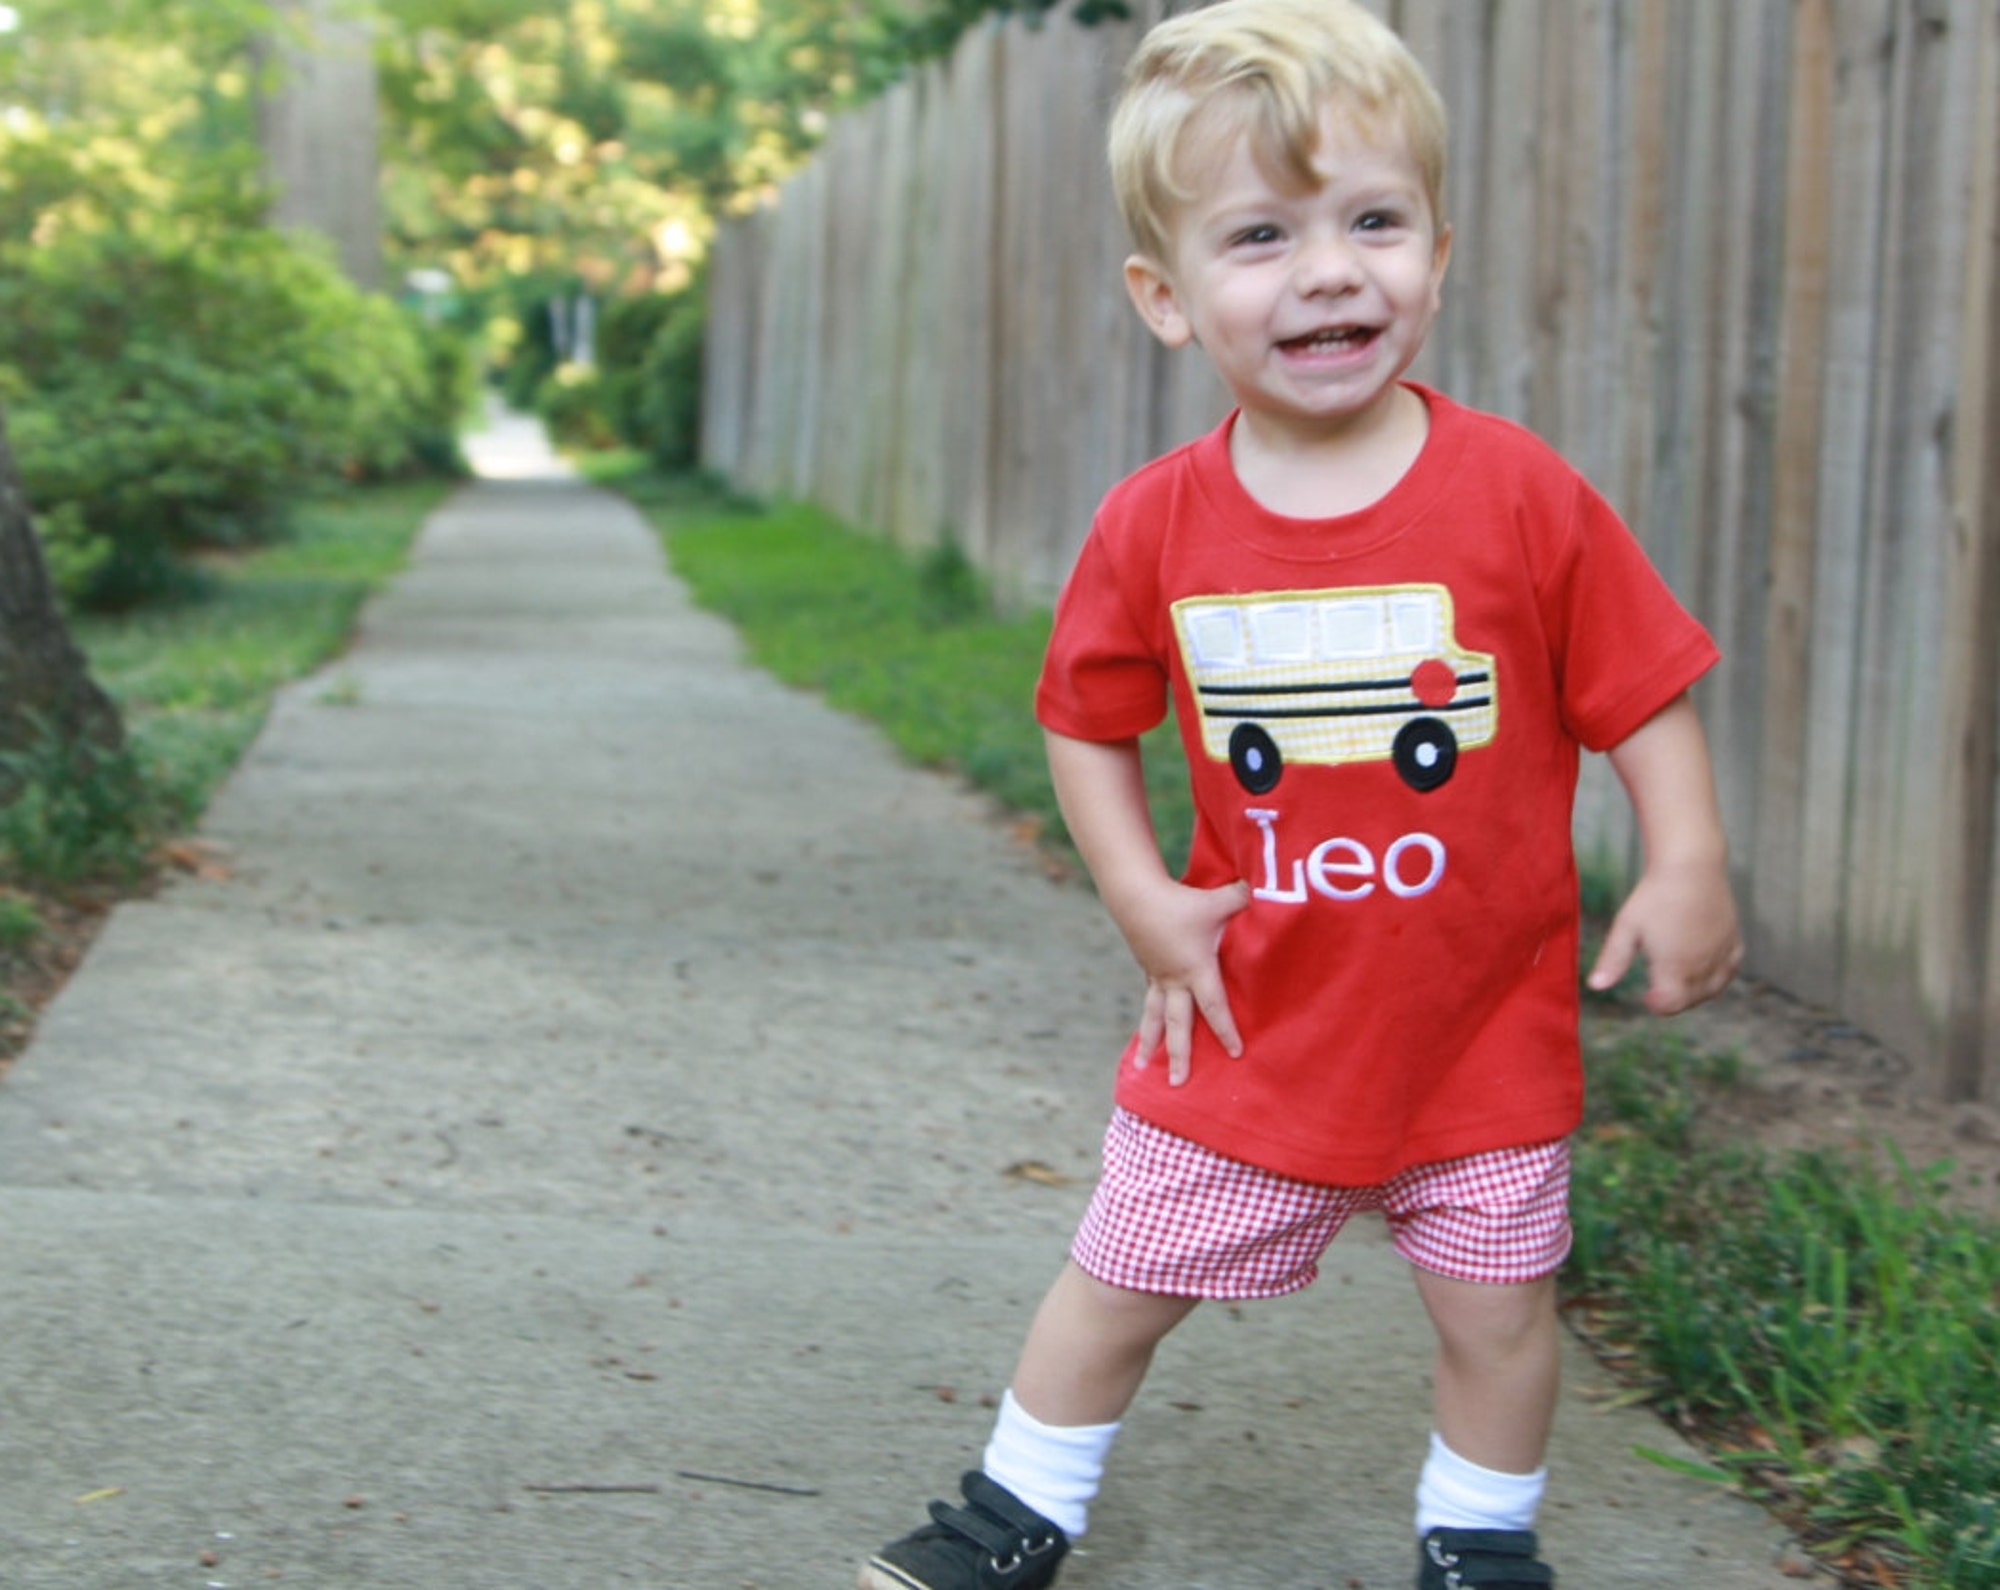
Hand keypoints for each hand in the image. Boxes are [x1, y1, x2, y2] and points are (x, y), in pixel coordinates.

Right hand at [1122, 877, 1250, 1084]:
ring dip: (1150, 1044)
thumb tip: (1269, 891)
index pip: (1214, 1007)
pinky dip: (1149, 1019)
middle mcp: (1174, 980)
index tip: (1235, 1054)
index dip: (1226, 1031)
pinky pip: (1150, 1000)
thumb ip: (1245, 899)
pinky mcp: (1147, 969)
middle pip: (1178, 1025)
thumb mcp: (1219, 901)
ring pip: (1155, 1017)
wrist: (1135, 896)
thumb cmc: (1181, 901)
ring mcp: (1157, 976)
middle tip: (1178, 1084)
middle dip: (1178, 1055)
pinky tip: (1149, 1032)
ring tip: (1142, 1068)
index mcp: (1195, 970)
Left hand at [1586, 858, 1741, 1014]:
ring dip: (1695, 992)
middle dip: (1674, 1000)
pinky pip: (1729, 971)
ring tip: (1677, 978)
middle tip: (1658, 987)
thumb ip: (1612, 960)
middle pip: (1690, 1001)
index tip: (1646, 995)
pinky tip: (1702, 968)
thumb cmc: (1653, 897)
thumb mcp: (1626, 927)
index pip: (1670, 1005)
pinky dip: (1718, 977)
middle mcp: (1701, 964)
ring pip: (1712, 989)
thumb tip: (1594, 986)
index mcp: (1674, 965)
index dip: (1657, 1005)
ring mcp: (1720, 953)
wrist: (1690, 866)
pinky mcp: (1734, 941)